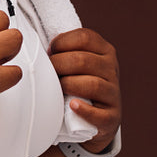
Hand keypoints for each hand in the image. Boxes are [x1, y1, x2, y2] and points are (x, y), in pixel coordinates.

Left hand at [49, 28, 121, 152]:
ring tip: (58, 89)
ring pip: (92, 84)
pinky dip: (84, 110)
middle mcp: (112, 69)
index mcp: (104, 51)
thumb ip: (65, 50)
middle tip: (49, 73)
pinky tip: (72, 105)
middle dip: (59, 65)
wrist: (94, 119)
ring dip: (68, 85)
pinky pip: (100, 114)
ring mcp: (114, 94)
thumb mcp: (76, 63)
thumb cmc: (77, 84)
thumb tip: (42, 46)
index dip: (61, 42)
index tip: (50, 52)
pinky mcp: (112, 117)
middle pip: (83, 60)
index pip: (85, 37)